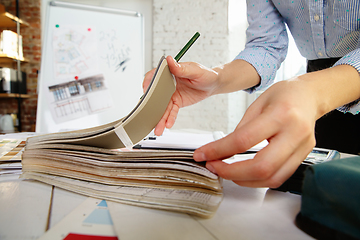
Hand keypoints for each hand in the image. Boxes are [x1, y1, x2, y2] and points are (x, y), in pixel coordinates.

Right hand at [143, 56, 218, 134]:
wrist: (213, 84)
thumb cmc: (206, 73)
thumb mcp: (195, 70)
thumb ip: (181, 68)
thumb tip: (170, 60)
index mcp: (170, 71)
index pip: (154, 76)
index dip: (148, 84)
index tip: (146, 92)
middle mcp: (168, 83)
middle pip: (156, 95)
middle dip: (152, 106)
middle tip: (148, 116)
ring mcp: (171, 94)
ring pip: (163, 107)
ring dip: (159, 118)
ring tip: (157, 128)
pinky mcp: (177, 102)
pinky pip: (171, 112)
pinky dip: (169, 118)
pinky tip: (167, 125)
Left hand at [193, 79, 318, 187]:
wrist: (310, 96)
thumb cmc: (284, 95)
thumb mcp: (257, 104)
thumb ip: (242, 129)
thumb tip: (224, 151)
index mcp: (281, 114)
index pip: (244, 140)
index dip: (219, 150)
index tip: (203, 154)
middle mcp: (295, 133)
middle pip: (261, 166)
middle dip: (231, 172)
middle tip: (214, 167)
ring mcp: (302, 148)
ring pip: (272, 178)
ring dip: (244, 180)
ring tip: (227, 172)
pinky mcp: (303, 157)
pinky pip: (280, 177)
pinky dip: (258, 180)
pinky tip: (245, 174)